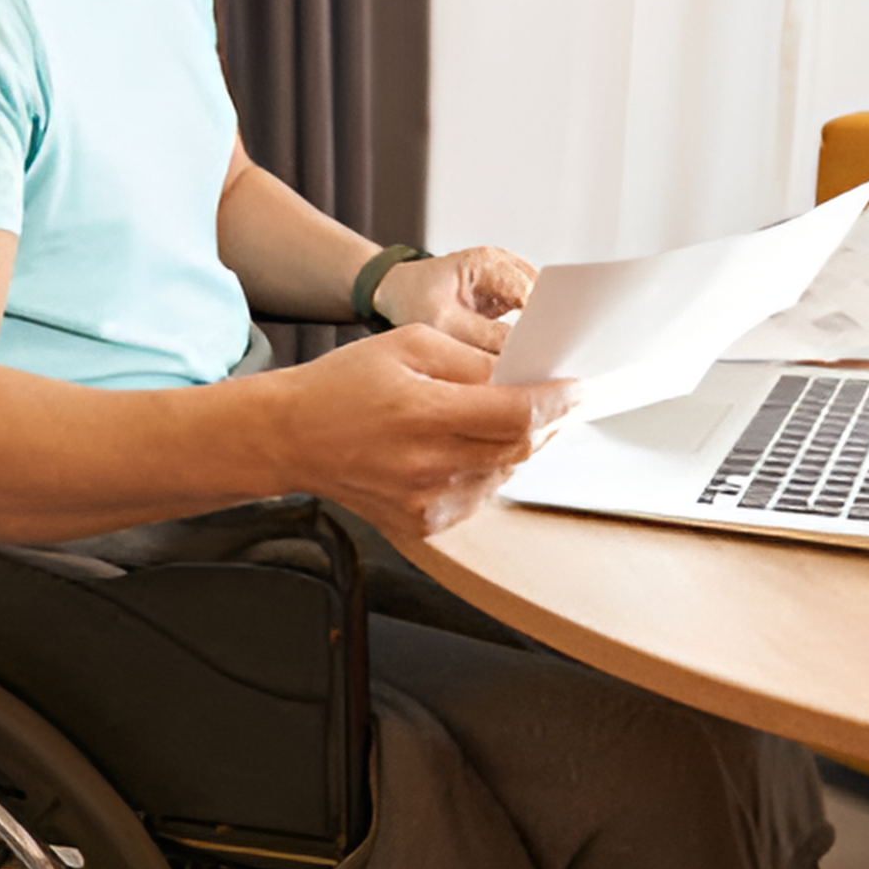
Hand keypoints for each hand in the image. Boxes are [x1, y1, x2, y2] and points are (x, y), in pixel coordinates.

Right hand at [276, 324, 576, 538]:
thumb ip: (470, 359)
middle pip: (520, 449)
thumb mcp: (407, 344)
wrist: (290, 437)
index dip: (557, 402)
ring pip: (504, 474)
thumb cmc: (342, 385)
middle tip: (558, 401)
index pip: (517, 415)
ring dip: (518, 447)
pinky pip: (479, 496)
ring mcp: (425, 502)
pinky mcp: (422, 524)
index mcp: (422, 413)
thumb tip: (522, 373)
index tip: (578, 388)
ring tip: (508, 420)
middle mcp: (427, 465)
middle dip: (548, 422)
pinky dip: (488, 471)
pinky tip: (469, 449)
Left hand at [370, 246, 535, 352]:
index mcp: (488, 262)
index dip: (543, 324)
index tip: (545, 356)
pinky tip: (520, 360)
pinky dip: (525, 339)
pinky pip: (528, 319)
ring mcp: (509, 279)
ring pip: (540, 312)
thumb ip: (485, 337)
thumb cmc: (411, 298)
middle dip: (542, 333)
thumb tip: (523, 357)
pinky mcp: (507, 296)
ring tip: (528, 366)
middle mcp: (505, 265)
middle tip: (539, 367)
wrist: (396, 290)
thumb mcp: (443, 321)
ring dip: (535, 338)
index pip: (531, 293)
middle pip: (542, 301)